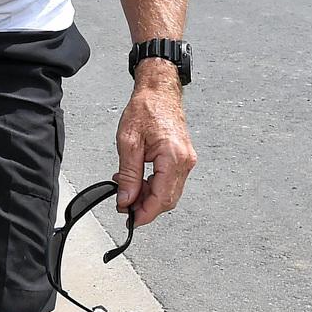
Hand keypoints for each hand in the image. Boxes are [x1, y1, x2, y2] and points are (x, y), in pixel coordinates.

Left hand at [112, 75, 194, 227]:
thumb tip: (126, 199)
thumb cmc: (145, 109)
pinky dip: (154, 186)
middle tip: (124, 205)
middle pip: (168, 199)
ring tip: (127, 190)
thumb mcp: (128, 143)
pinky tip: (138, 181)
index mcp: (173, 157)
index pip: (162, 198)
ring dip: (149, 197)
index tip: (130, 219)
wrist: (159, 92)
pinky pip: (170, 181)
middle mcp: (185, 160)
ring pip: (169, 192)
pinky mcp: (183, 158)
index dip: (145, 213)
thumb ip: (128, 175)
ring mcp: (187, 160)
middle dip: (146, 207)